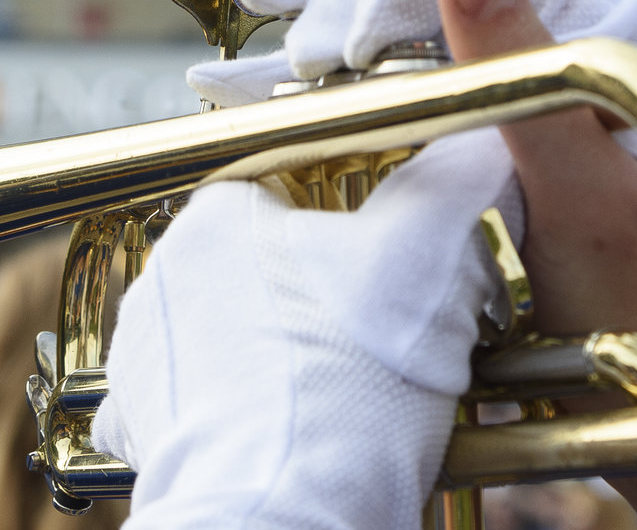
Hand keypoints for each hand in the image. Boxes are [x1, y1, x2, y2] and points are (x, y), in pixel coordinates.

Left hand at [89, 133, 515, 529]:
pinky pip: (206, 409)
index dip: (364, 235)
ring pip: (239, 339)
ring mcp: (148, 360)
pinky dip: (250, 419)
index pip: (298, 194)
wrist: (278, 519)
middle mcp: (165, 277)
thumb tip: (490, 145)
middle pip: (269, 267)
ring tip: (348, 399)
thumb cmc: (342, 390)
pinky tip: (297, 438)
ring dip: (289, 359)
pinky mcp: (146, 433)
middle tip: (385, 344)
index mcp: (220, 216)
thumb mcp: (428, 263)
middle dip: (326, 301)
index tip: (402, 275)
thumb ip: (458, 182)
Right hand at [189, 0, 636, 109]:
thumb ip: (530, 77)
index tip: (341, 27)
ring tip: (266, 15)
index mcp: (607, 17)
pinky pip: (401, 52)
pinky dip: (334, 52)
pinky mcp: (485, 112)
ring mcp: (521, 66)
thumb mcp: (587, 192)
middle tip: (276, 3)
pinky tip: (277, 66)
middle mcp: (565, 22)